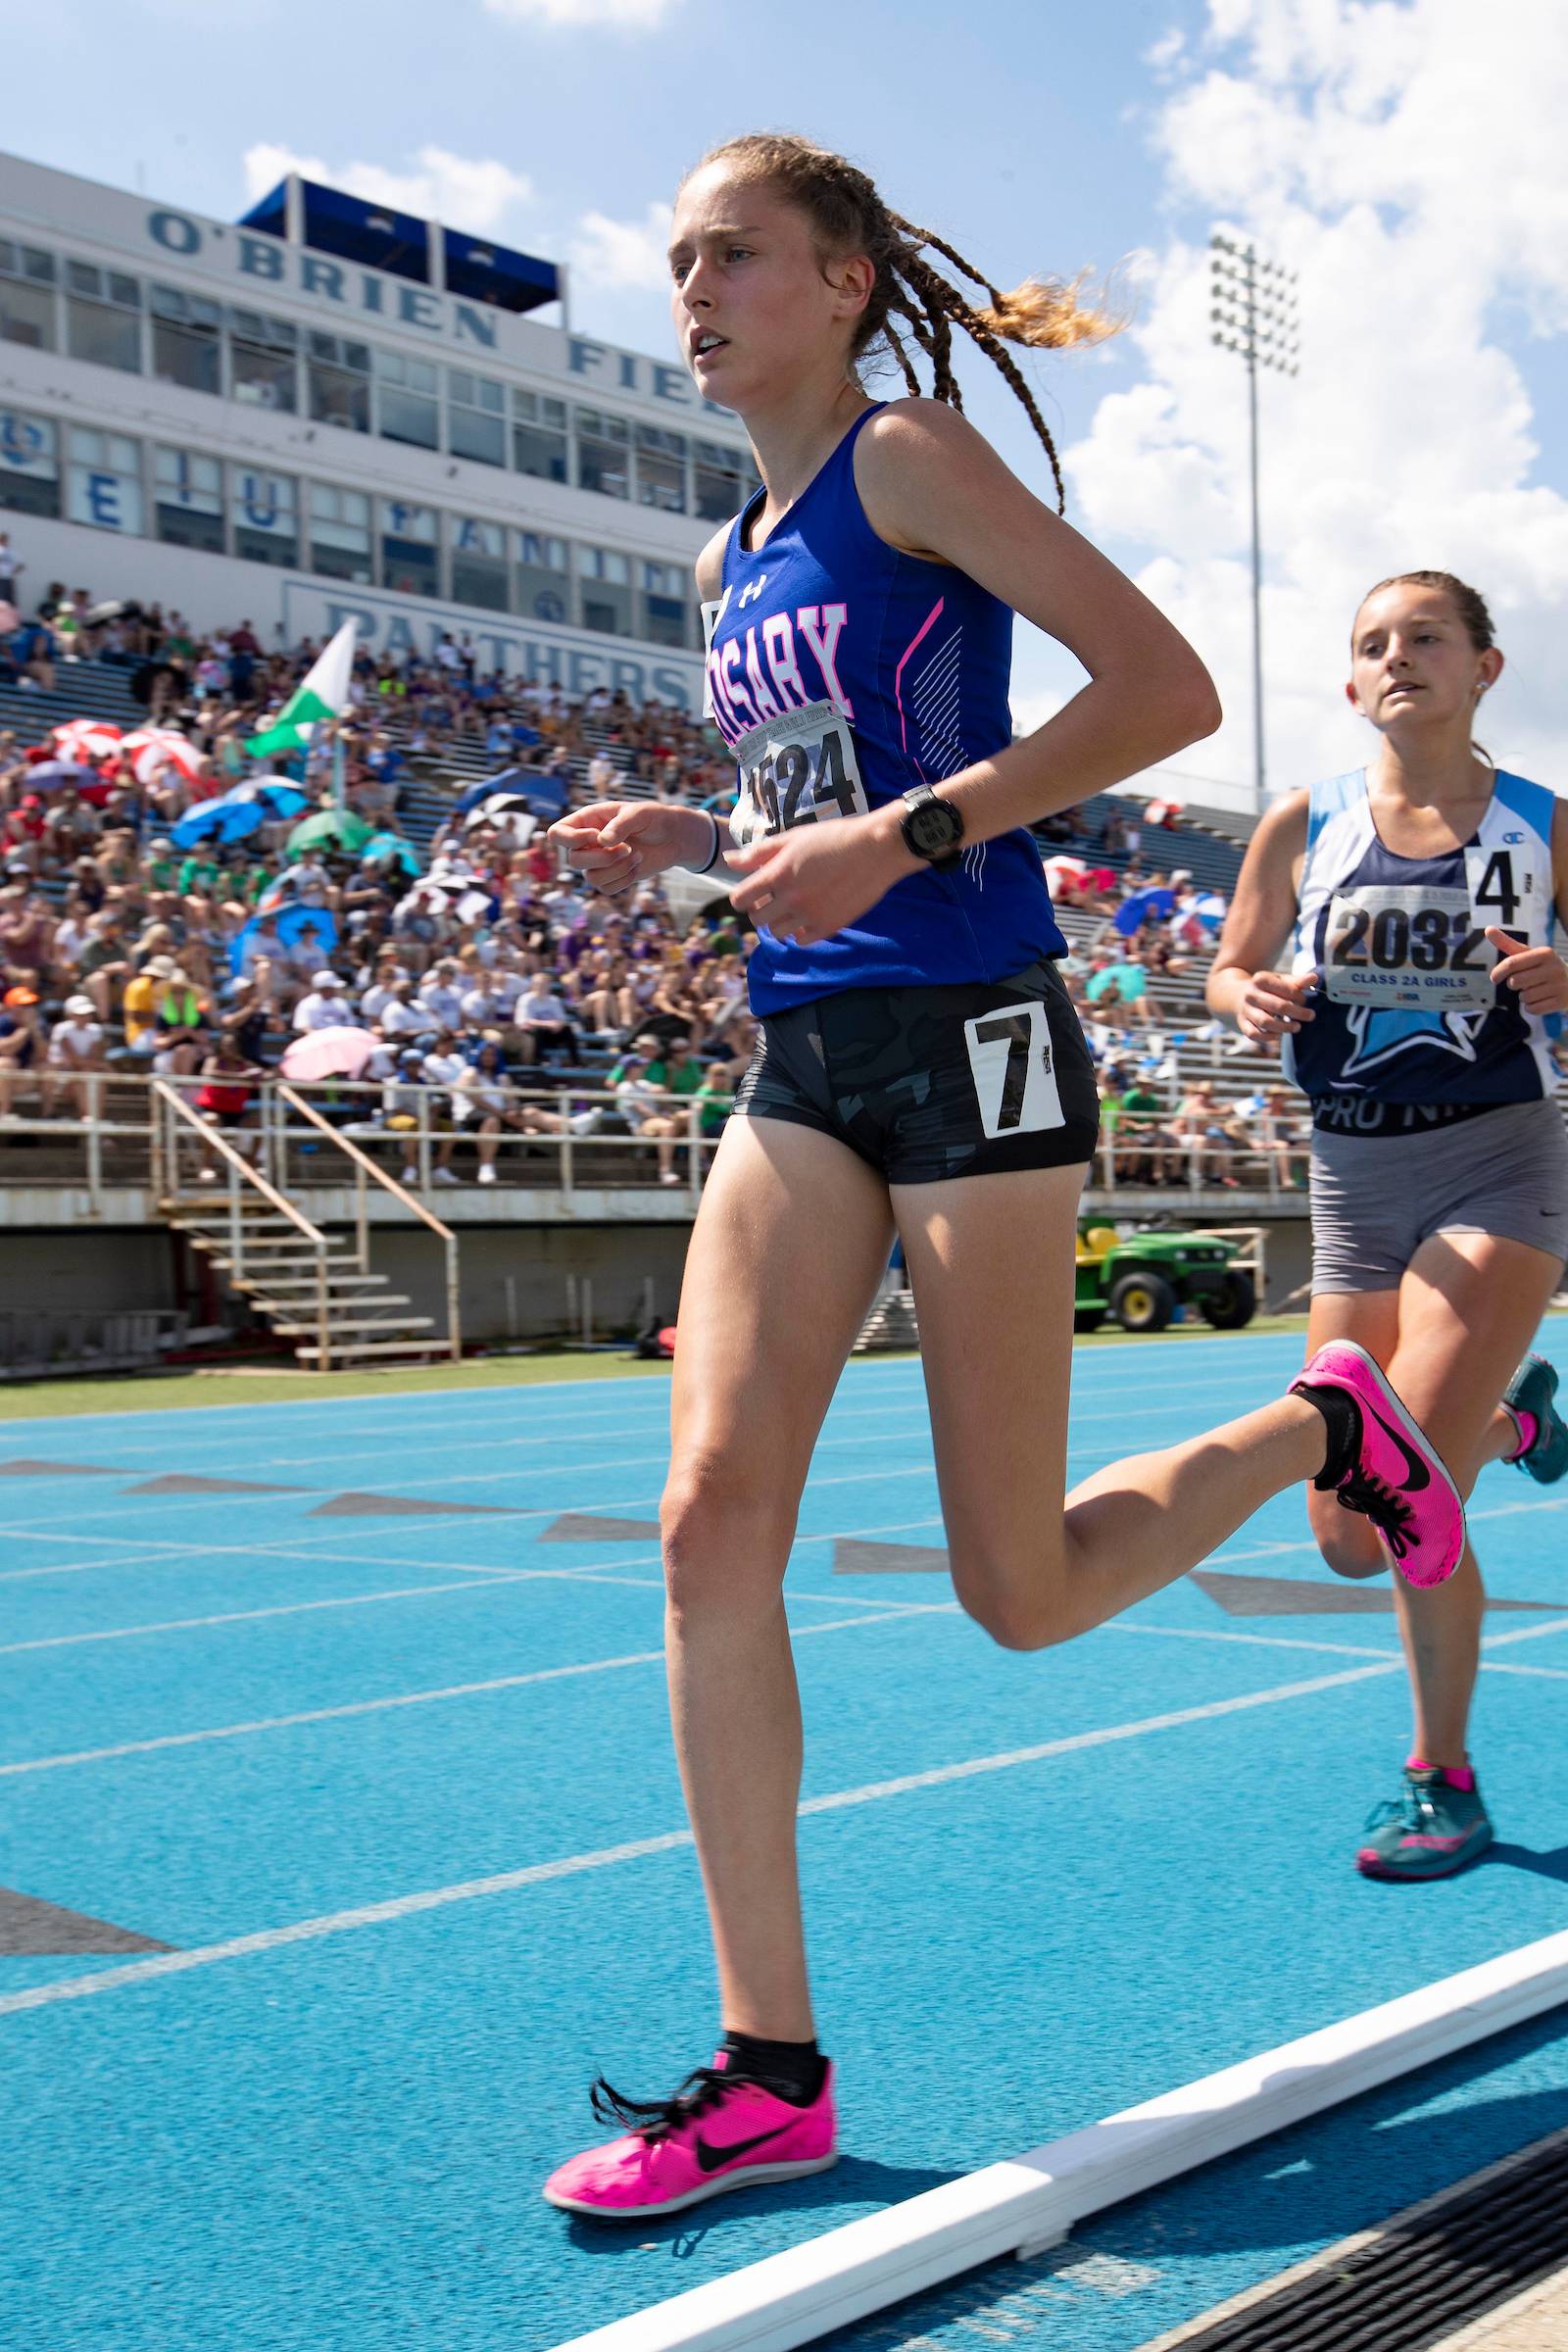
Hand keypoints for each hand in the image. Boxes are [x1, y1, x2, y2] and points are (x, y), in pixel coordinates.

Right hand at [547, 802, 708, 899]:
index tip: (597, 836)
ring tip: (636, 855)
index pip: (557, 833)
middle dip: (602, 858)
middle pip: (573, 860)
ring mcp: (598, 862)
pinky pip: (606, 889)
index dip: (572, 839)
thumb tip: (601, 842)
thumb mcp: (639, 813)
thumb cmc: (654, 818)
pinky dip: (624, 879)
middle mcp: (587, 843)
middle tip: (627, 848)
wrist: (673, 838)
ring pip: (590, 878)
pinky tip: (638, 865)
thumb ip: (620, 825)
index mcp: (586, 821)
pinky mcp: (611, 878)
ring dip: (617, 869)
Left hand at [726, 813, 911, 947]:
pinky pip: (801, 940)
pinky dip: (800, 931)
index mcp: (778, 874)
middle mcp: (791, 898)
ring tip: (793, 906)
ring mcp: (810, 915)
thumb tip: (728, 860)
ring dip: (780, 921)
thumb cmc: (834, 838)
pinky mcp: (829, 927)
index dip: (741, 896)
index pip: (740, 899)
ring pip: (778, 932)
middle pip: (758, 919)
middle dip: (760, 909)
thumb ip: (759, 853)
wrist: (876, 850)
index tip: (750, 892)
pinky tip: (808, 915)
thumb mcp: (793, 838)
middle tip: (773, 898)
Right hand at [1235, 968, 1316, 1044]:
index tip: (1304, 1000)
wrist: (1237, 995)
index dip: (1299, 997)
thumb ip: (1298, 981)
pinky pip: (1254, 1034)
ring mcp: (1245, 1010)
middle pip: (1278, 1006)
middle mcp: (1251, 994)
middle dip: (1297, 1012)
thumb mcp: (1280, 980)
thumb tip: (1314, 978)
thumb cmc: (1266, 988)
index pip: (1286, 990)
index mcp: (1261, 979)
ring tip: (1297, 1027)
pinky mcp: (1242, 1024)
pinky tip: (1279, 1035)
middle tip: (1311, 1016)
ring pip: (1265, 1022)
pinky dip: (1268, 1037)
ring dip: (1284, 1027)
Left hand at [1486, 928, 1567, 1015]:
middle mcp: (1553, 968)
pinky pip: (1532, 1009)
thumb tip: (1487, 929)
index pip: (1511, 964)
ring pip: (1524, 997)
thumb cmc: (1543, 966)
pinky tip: (1541, 999)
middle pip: (1515, 982)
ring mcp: (1559, 986)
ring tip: (1535, 989)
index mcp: (1544, 953)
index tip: (1494, 978)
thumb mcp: (1529, 953)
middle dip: (1514, 984)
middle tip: (1524, 981)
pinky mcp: (1561, 1002)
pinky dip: (1531, 1007)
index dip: (1498, 972)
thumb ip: (1507, 943)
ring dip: (1524, 996)